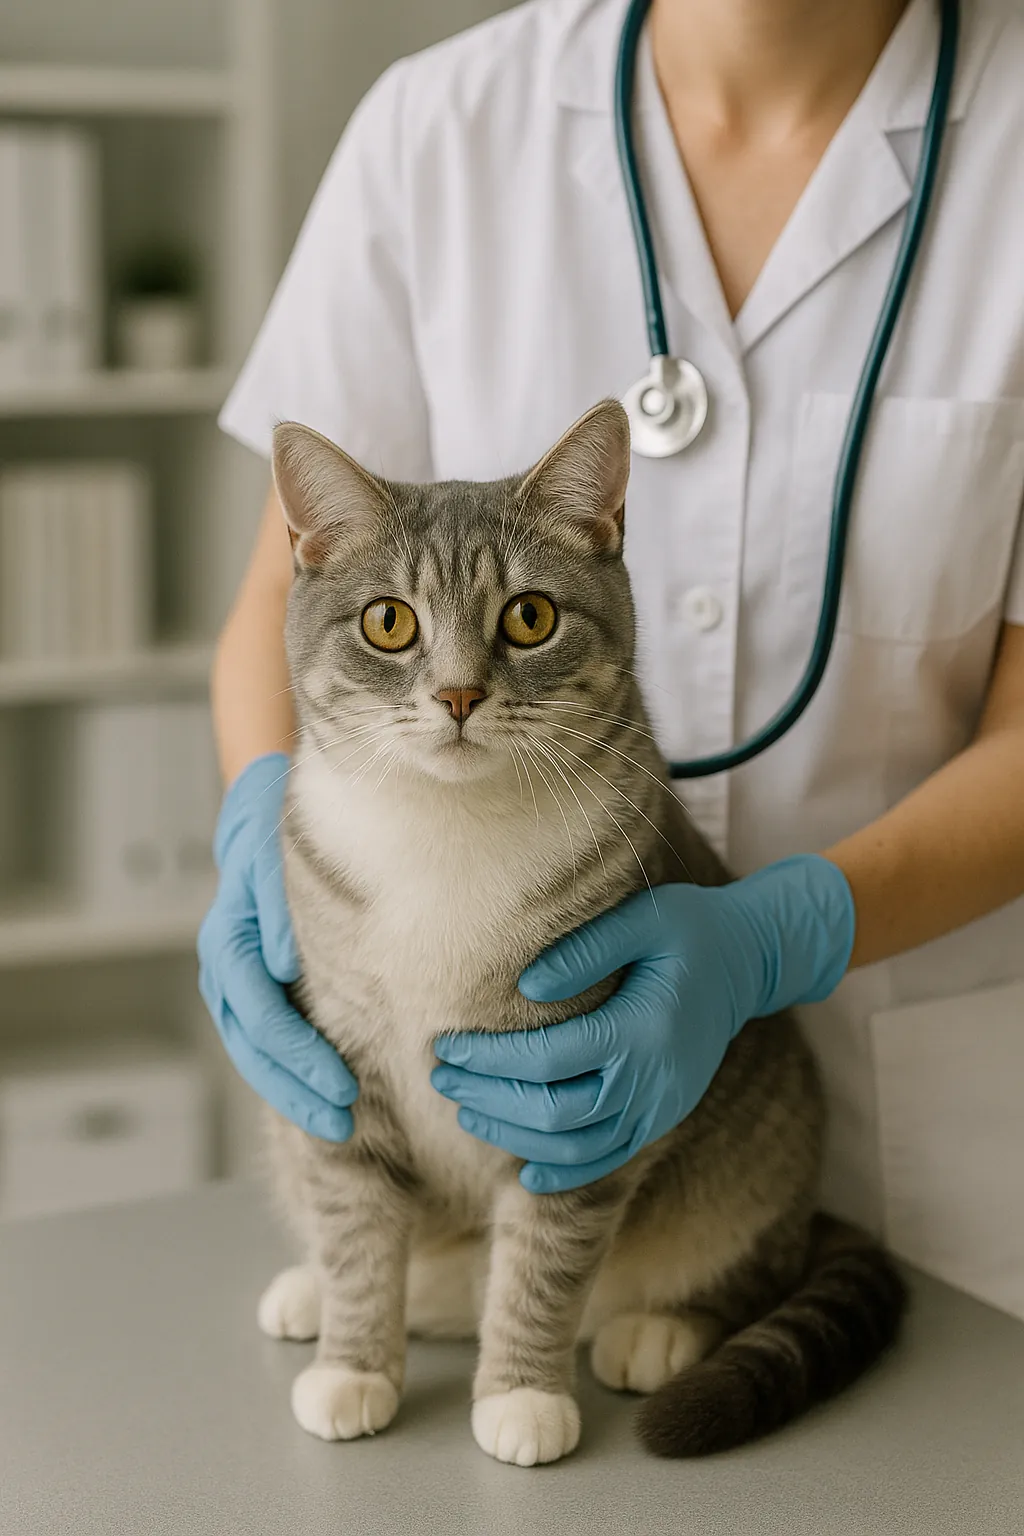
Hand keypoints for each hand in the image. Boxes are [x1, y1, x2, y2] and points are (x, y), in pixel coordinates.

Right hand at [198, 752, 356, 1138]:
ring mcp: (237, 983)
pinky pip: (267, 1040)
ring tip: (341, 1124)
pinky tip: (323, 1095)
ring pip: (256, 1052)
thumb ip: (280, 907)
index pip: (260, 1012)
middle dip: (296, 1089)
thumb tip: (285, 963)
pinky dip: (291, 1071)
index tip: (340, 1085)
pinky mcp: (258, 986)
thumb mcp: (277, 854)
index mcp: (229, 938)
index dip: (298, 1054)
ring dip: (293, 1091)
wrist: (262, 811)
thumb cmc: (276, 829)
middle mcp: (226, 968)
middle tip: (345, 1122)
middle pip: (253, 1045)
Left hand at [432, 854, 853, 1192]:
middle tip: (440, 1079)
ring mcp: (660, 1108)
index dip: (489, 1059)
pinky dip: (564, 1173)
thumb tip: (526, 984)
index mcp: (643, 1030)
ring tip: (467, 1113)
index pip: (547, 1059)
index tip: (445, 1046)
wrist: (748, 960)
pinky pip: (609, 1162)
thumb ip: (586, 949)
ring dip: (514, 1137)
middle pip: (553, 1112)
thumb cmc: (689, 928)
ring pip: (576, 1147)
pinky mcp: (663, 1119)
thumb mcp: (643, 919)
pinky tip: (523, 1176)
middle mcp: (653, 1081)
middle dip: (489, 1100)